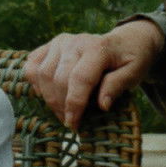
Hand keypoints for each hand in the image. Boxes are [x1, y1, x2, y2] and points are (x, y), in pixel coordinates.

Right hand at [24, 19, 164, 129]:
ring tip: (63, 111)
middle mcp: (75, 41)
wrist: (124, 41)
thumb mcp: (134, 73)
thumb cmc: (130, 60)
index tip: (74, 124)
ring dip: (49, 99)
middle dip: (62, 106)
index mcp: (98, 47)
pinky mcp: (50, 46)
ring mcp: (60, 42)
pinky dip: (36, 85)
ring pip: (42, 75)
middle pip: (58, 79)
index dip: (74, 105)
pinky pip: (32, 67)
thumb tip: (102, 105)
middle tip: (71, 122)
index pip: (80, 79)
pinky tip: (50, 94)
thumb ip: (117, 85)